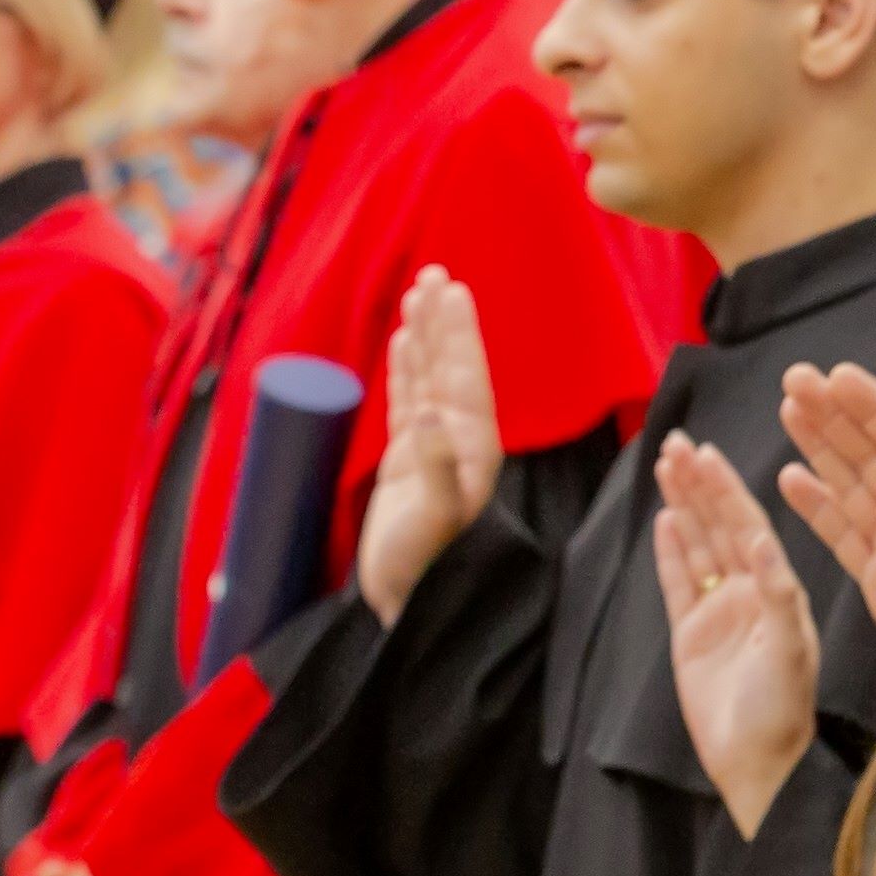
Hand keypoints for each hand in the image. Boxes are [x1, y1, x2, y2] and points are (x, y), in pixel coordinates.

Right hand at [354, 268, 503, 624]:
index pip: (466, 378)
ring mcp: (432, 449)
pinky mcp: (406, 462)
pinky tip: (402, 343)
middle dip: (442, 322)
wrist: (407, 603)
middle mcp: (458, 442)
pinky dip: (405, 369)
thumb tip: (431, 418)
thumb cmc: (422, 569)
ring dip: (423, 337)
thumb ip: (435, 470)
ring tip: (418, 292)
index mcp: (473, 450)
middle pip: (450, 368)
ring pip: (427, 378)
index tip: (451, 292)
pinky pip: (407, 400)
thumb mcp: (431, 520)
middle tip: (434, 273)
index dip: (458, 335)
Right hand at [649, 435, 823, 840]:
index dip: (728, 489)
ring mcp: (721, 612)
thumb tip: (760, 541)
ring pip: (698, 546)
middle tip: (676, 442)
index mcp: (781, 589)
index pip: (751, 525)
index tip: (707, 453)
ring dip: (684, 506)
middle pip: (721, 525)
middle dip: (700, 484)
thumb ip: (777, 596)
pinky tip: (665, 518)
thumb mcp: (789, 651)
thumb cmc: (784, 712)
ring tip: (665, 464)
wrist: (758, 766)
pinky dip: (672, 552)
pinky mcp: (693, 636)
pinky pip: (680, 583)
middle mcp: (753, 592)